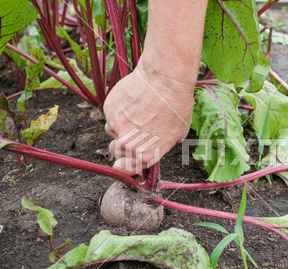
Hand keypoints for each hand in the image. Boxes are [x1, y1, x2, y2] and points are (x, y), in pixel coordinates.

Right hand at [103, 60, 194, 174]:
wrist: (165, 79)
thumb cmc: (176, 106)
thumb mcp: (178, 134)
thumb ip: (161, 146)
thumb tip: (154, 148)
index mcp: (146, 154)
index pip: (127, 169)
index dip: (124, 165)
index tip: (122, 162)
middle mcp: (128, 144)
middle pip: (115, 151)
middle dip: (122, 144)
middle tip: (133, 130)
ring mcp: (116, 126)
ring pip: (111, 131)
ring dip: (120, 125)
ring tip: (136, 112)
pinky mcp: (109, 110)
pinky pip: (110, 114)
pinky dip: (118, 110)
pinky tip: (133, 100)